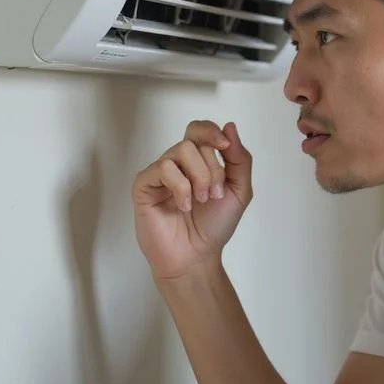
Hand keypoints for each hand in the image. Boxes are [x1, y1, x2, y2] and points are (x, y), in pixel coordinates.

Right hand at [132, 121, 252, 279]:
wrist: (197, 257)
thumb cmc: (214, 226)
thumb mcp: (239, 190)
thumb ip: (239, 159)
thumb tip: (230, 126)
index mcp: (198, 160)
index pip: (200, 129)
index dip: (212, 132)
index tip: (225, 148)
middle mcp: (177, 163)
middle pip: (195, 139)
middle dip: (213, 168)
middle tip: (215, 194)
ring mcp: (159, 173)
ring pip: (181, 150)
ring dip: (199, 177)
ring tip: (201, 201)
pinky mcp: (144, 185)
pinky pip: (163, 168)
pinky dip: (180, 187)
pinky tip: (183, 206)